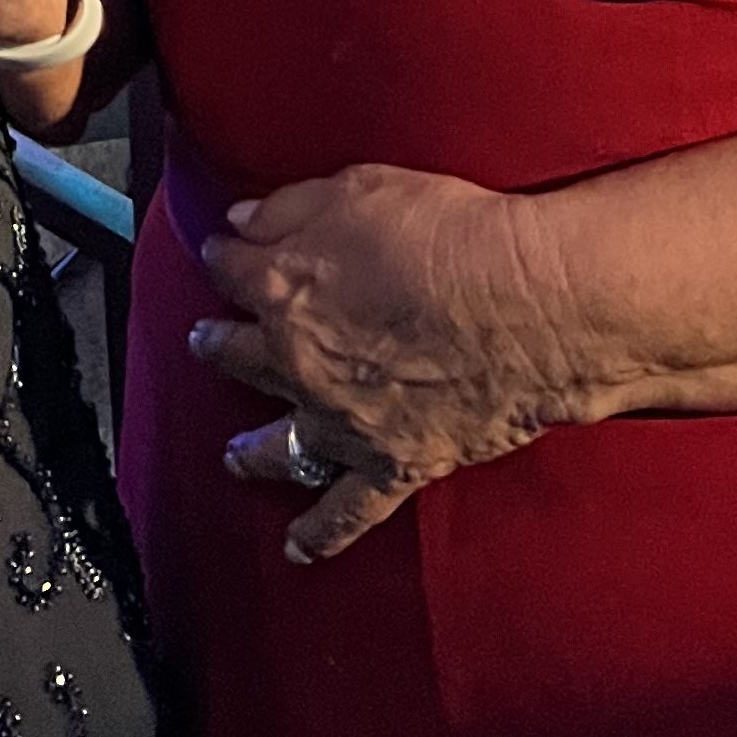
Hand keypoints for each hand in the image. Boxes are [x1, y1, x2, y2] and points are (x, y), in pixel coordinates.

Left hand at [194, 161, 587, 563]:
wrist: (529, 306)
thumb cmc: (450, 234)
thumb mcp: (358, 188)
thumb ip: (287, 207)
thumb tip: (239, 222)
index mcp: (282, 287)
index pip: (230, 269)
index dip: (225, 256)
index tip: (221, 253)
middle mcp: (298, 360)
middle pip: (240, 354)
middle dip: (219, 344)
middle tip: (207, 341)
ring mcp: (342, 422)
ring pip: (278, 442)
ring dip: (251, 448)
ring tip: (234, 454)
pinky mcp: (393, 464)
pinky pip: (347, 511)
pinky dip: (321, 533)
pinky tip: (299, 548)